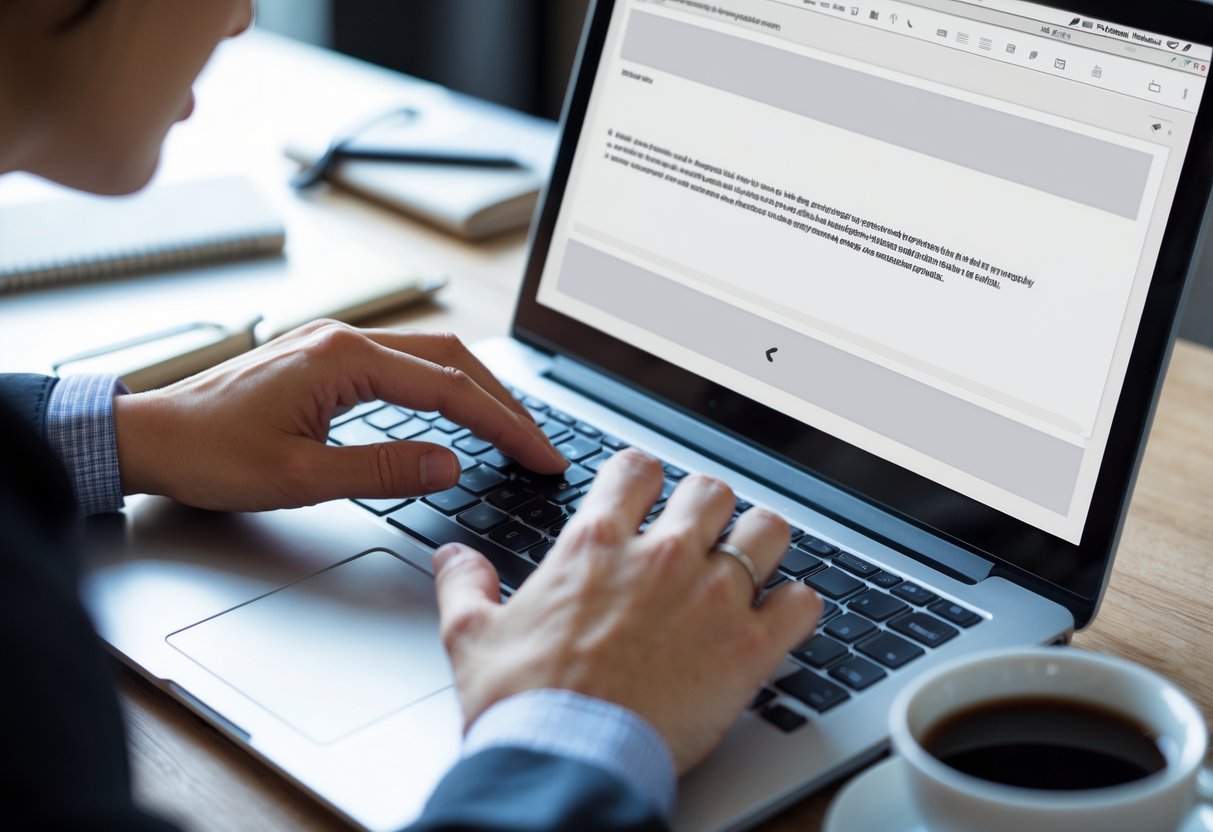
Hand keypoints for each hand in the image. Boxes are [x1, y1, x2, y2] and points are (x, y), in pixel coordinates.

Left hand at [112, 320, 567, 510]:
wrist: (150, 438)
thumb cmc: (209, 455)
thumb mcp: (300, 476)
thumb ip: (383, 469)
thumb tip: (451, 464)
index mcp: (344, 359)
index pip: (451, 388)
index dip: (505, 425)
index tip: (541, 455)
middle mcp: (345, 339)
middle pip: (453, 359)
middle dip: (505, 402)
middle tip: (540, 444)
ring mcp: (336, 345)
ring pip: (432, 357)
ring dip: (478, 392)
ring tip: (513, 430)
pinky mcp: (326, 360)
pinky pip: (405, 365)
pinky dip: (444, 388)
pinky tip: (457, 411)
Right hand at [433, 449, 822, 773]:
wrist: (567, 759)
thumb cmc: (523, 702)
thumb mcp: (471, 636)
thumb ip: (464, 586)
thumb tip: (452, 559)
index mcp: (597, 544)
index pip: (636, 468)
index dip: (644, 477)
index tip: (646, 495)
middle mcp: (662, 556)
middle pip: (711, 490)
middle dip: (709, 507)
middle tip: (701, 535)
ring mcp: (712, 597)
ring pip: (768, 529)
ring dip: (762, 542)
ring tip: (752, 563)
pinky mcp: (750, 647)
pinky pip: (803, 603)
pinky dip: (798, 607)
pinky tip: (781, 619)